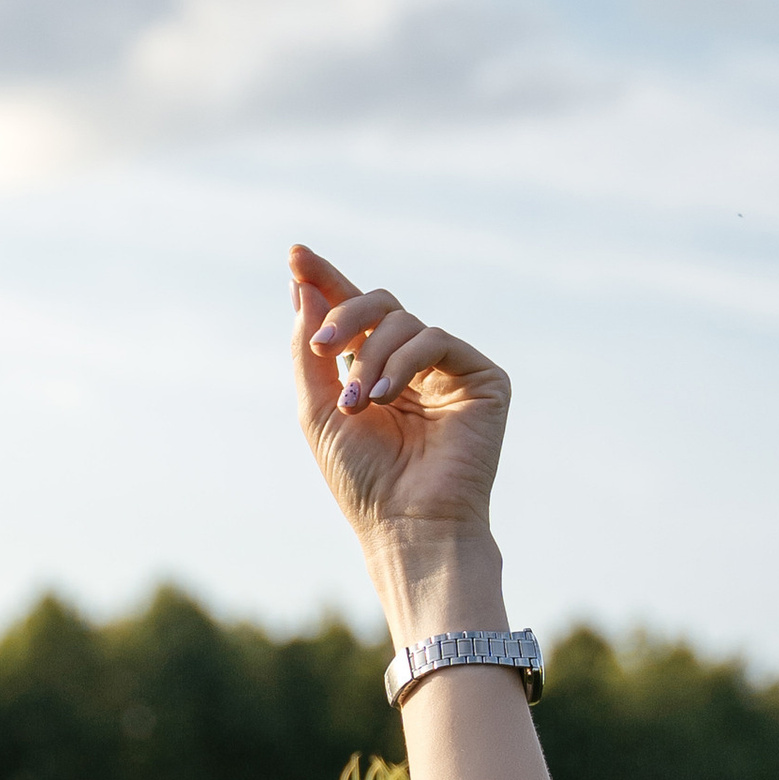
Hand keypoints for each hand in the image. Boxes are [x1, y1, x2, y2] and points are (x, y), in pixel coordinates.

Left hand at [289, 244, 509, 561]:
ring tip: (361, 403)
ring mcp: (450, 371)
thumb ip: (308, 350)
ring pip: (404, 322)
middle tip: (321, 347)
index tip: (295, 256)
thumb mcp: (318, 409)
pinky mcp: (483, 379)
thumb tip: (302, 287)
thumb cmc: (362, 479)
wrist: (406, 523)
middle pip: (380, 305)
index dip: (326, 282)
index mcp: (375, 373)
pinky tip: (388, 397)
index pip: (354, 316)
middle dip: (343, 316)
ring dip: (371, 357)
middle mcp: (414, 367)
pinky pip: (436, 340)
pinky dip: (404, 362)